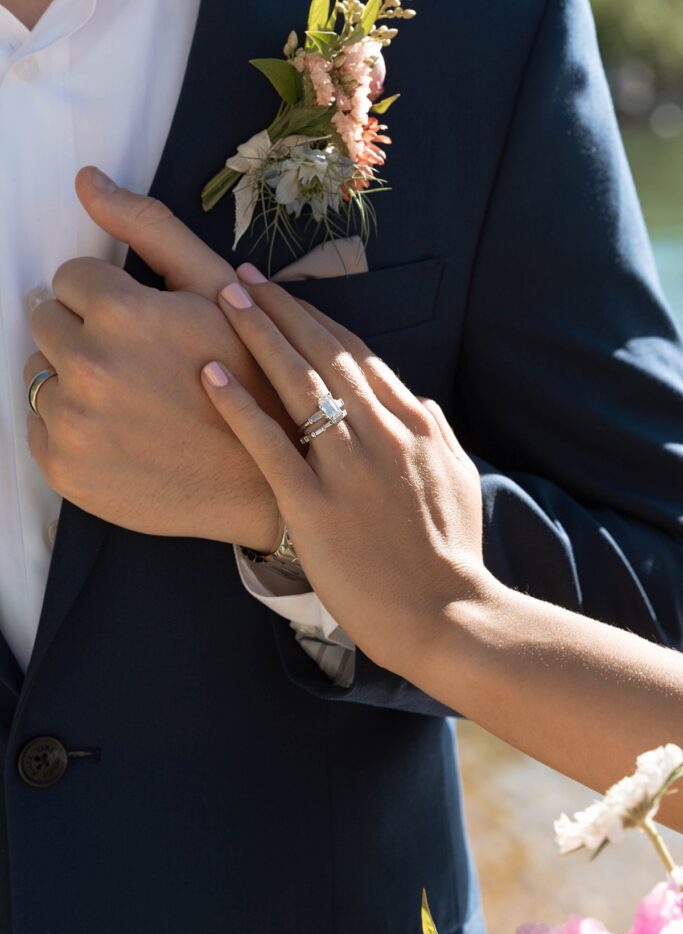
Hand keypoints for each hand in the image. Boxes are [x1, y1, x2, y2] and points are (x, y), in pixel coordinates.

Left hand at [24, 167, 291, 550]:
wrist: (261, 482)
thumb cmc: (248, 380)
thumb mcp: (216, 293)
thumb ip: (150, 229)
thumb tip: (86, 181)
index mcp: (124, 316)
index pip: (70, 278)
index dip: (108, 297)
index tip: (139, 324)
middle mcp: (89, 370)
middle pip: (45, 321)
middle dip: (84, 331)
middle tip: (135, 363)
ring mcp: (72, 426)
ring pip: (39, 374)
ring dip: (70, 378)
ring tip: (128, 401)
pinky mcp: (64, 470)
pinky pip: (38, 426)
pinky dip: (67, 426)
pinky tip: (116, 433)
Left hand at [200, 276, 495, 678]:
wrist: (445, 615)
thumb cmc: (451, 556)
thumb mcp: (459, 481)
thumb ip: (438, 433)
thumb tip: (419, 399)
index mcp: (413, 425)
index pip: (359, 355)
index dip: (318, 319)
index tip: (288, 295)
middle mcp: (380, 433)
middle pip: (324, 354)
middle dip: (282, 309)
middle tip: (244, 277)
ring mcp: (346, 467)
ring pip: (298, 384)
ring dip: (259, 335)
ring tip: (225, 299)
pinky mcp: (313, 505)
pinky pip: (270, 445)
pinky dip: (239, 405)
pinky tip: (211, 374)